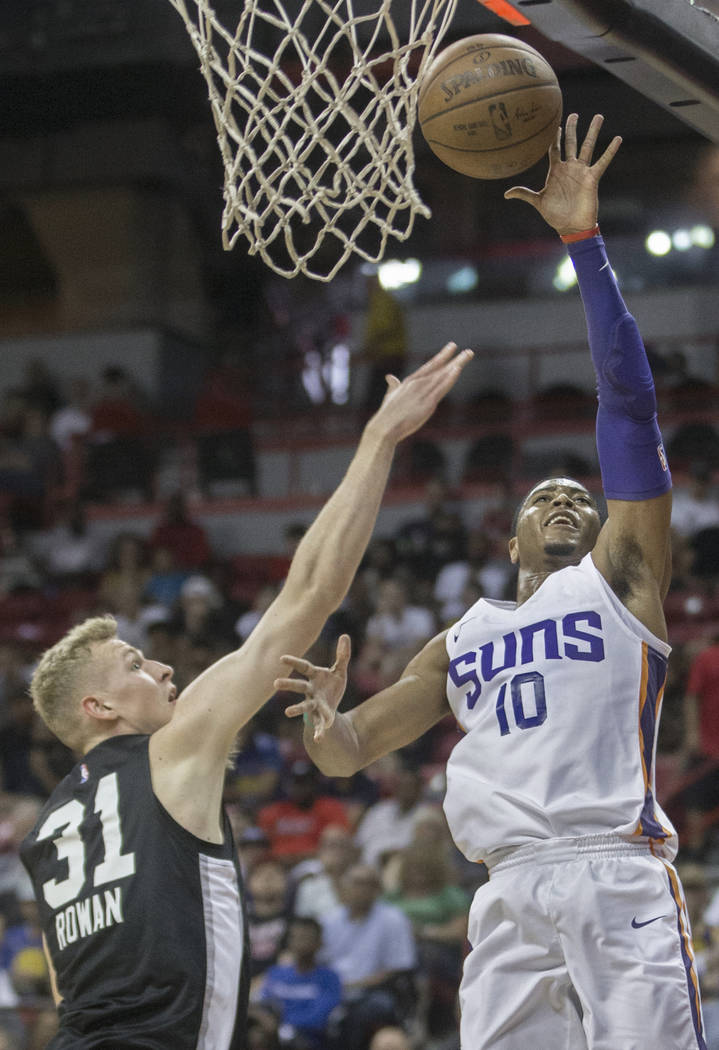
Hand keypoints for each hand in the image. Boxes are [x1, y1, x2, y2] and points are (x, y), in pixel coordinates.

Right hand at [277, 634, 351, 741]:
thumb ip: (342, 655)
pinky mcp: (321, 717)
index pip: (303, 667)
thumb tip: (345, 635)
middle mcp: (311, 690)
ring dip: (296, 709)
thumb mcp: (339, 670)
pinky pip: (319, 725)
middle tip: (275, 683)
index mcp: (314, 676)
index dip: (293, 662)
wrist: (332, 707)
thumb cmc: (331, 685)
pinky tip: (318, 739)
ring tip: (287, 712)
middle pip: (299, 686)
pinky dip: (319, 732)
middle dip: (288, 684)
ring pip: (304, 707)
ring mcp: (314, 704)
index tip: (281, 658)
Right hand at [368, 342, 472, 444]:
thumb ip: (393, 386)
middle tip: (469, 352)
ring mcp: (423, 392)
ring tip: (469, 355)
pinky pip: (442, 388)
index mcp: (409, 382)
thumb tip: (390, 377)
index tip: (452, 347)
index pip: (429, 366)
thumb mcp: (390, 396)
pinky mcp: (428, 403)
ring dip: (457, 364)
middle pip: (440, 368)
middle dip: (454, 358)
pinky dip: (450, 378)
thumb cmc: (386, 415)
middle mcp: (418, 383)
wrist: (384, 427)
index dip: (442, 356)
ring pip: (444, 375)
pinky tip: (457, 369)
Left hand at [503, 113, 621, 234]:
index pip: (554, 149)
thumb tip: (506, 194)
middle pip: (570, 143)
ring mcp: (581, 171)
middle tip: (574, 114)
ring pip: (588, 147)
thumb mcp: (538, 202)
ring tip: (599, 116)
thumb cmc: (555, 215)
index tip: (555, 124)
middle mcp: (569, 168)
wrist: (571, 227)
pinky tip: (618, 139)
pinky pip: (602, 162)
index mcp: (556, 171)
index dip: (554, 137)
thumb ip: (524, 194)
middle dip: (572, 128)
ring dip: (593, 132)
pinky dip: (610, 151)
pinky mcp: (592, 178)